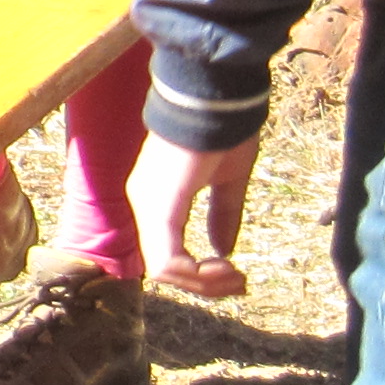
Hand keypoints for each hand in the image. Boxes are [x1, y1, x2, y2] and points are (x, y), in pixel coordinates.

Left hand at [130, 130, 255, 297]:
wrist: (217, 98)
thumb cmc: (222, 130)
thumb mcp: (227, 181)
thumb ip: (223, 214)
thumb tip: (225, 250)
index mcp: (158, 199)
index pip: (168, 256)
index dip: (201, 276)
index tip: (237, 274)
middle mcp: (144, 204)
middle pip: (165, 270)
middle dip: (206, 286)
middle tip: (240, 281)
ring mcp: (147, 206)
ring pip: (165, 271)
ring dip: (204, 283)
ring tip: (235, 276)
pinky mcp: (158, 206)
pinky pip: (166, 260)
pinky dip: (197, 274)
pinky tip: (225, 266)